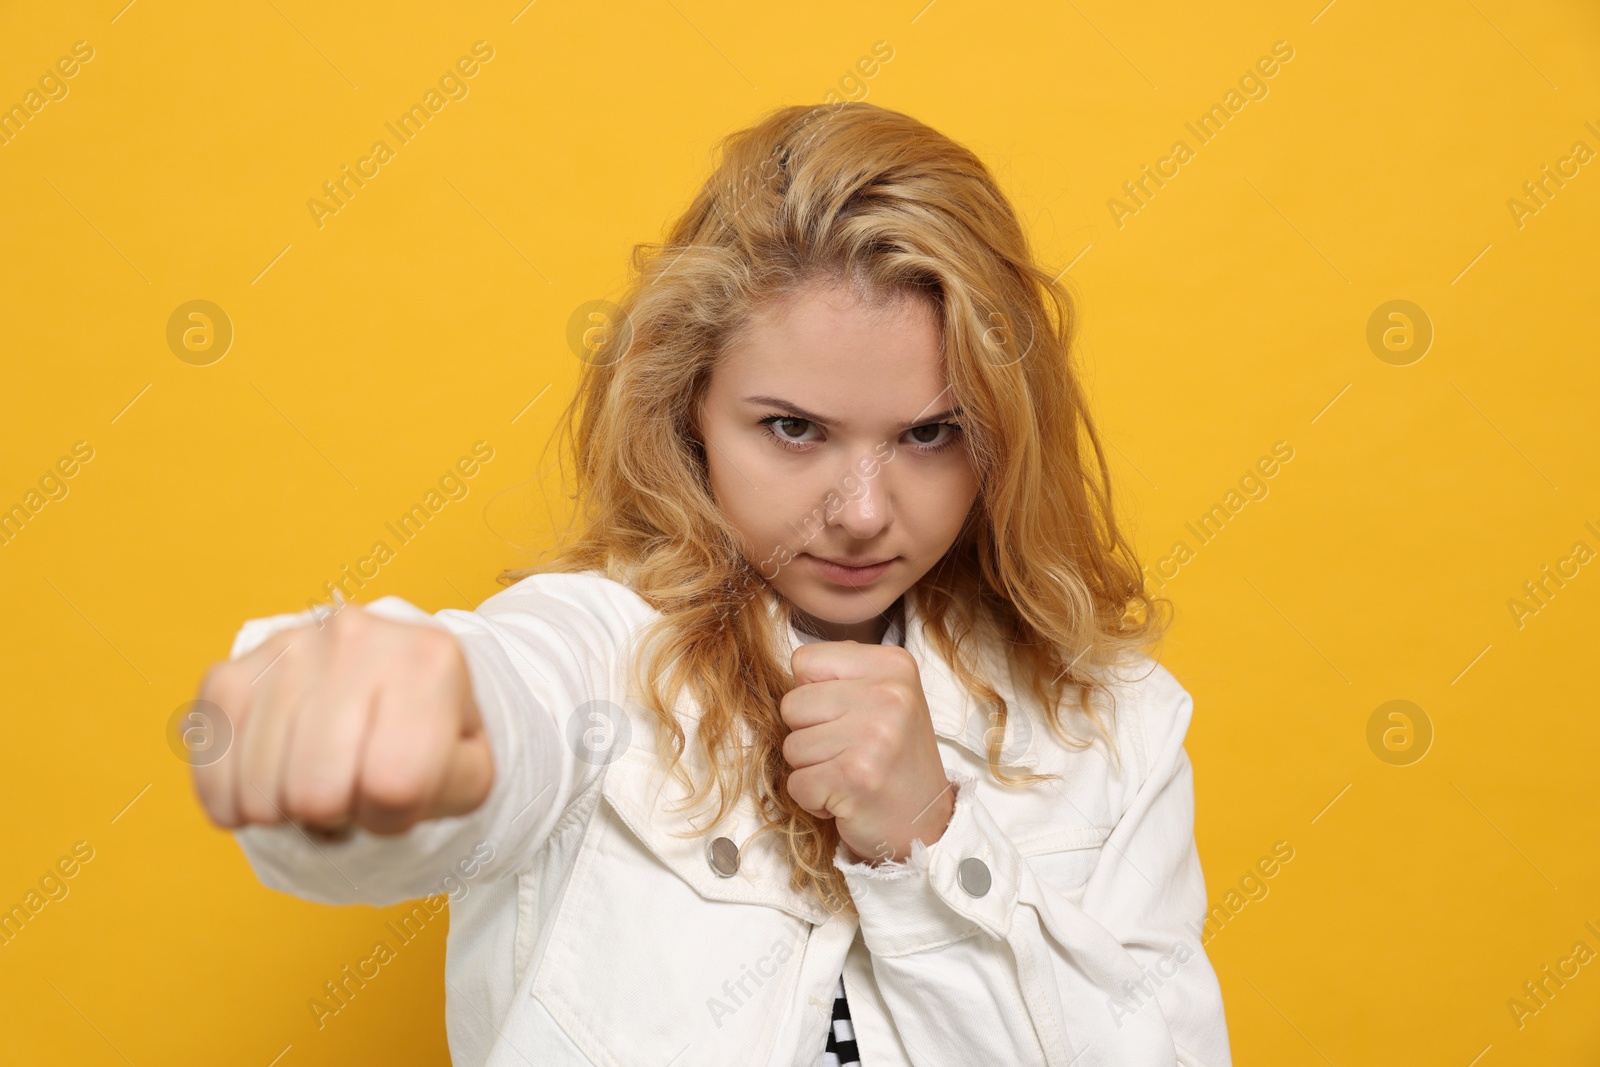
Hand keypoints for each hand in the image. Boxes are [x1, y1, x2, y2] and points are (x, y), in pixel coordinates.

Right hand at [189, 605, 493, 837]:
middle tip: (349, 790)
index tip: (396, 793)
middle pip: (317, 792)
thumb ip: (440, 790)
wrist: (391, 683)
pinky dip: (232, 801)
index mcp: (430, 661)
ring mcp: (288, 646)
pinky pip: (211, 765)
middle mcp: (357, 636)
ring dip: (285, 812)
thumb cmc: (431, 738)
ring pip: (261, 790)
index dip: (391, 815)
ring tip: (314, 778)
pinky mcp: (231, 668)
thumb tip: (370, 791)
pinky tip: (266, 785)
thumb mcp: (468, 772)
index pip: (396, 784)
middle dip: (334, 816)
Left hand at [780, 640, 955, 865]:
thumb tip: (795, 664)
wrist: (927, 822)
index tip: (845, 716)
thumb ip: (842, 674)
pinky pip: (795, 784)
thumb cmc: (893, 757)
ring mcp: (873, 736)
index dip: (812, 693)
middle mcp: (889, 694)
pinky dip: (813, 799)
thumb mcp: (885, 696)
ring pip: (791, 746)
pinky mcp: (855, 777)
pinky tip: (846, 796)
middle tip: (847, 751)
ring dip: (811, 768)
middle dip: (808, 734)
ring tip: (848, 773)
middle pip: (791, 704)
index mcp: (893, 665)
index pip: (804, 660)